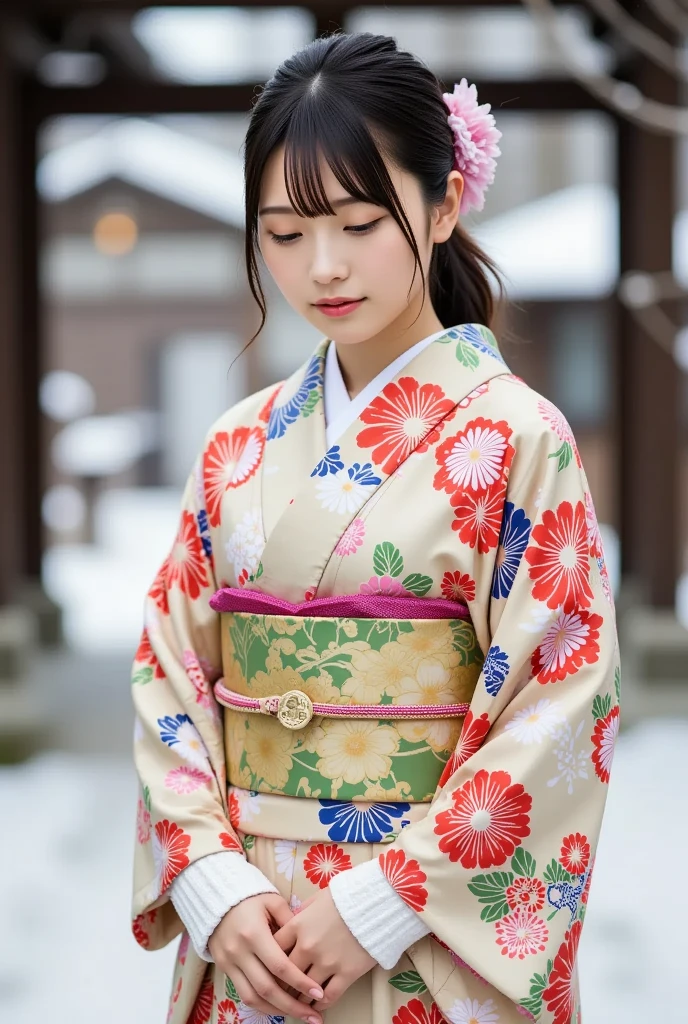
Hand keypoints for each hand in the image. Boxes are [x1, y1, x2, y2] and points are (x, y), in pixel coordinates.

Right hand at [208, 893, 324, 1023]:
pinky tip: (279, 1008)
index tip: (319, 993)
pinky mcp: (224, 969)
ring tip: (299, 1016)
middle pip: (267, 988)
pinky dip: (262, 1004)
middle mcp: (240, 952)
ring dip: (277, 1010)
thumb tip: (307, 941)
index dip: (300, 982)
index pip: (280, 966)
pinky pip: (243, 994)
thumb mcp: (272, 901)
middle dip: (292, 1005)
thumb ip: (290, 920)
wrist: (215, 898)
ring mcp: (229, 963)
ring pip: (253, 997)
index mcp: (254, 933)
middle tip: (313, 1017)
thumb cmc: (249, 898)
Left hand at [273, 888, 376, 1012]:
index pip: (274, 949)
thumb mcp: (319, 897)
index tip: (271, 966)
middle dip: (283, 982)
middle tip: (281, 988)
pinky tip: (317, 1004)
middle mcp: (308, 946)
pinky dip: (320, 1003)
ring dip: (300, 996)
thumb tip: (292, 922)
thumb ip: (302, 912)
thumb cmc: (347, 896)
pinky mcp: (346, 973)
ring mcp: (327, 962)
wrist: (377, 901)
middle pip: (286, 973)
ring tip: (298, 1000)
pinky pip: (328, 996)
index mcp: (298, 925)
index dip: (270, 960)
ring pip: (305, 989)